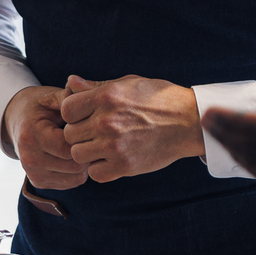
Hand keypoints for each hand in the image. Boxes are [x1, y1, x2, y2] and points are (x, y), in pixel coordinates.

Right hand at [3, 85, 85, 189]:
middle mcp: (30, 159)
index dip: (86, 139)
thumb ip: (69, 97)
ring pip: (76, 178)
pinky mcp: (38, 182)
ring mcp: (33, 173)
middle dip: (87, 152)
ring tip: (82, 145)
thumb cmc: (38, 106)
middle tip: (92, 138)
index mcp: (32, 136)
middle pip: (75, 166)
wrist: (16, 120)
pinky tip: (74, 155)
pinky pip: (71, 182)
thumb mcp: (51, 97)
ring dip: (84, 163)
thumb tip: (89, 92)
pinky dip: (77, 171)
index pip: (69, 148)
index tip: (91, 128)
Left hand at [59, 75, 203, 182]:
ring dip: (87, 152)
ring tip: (102, 146)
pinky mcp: (124, 165)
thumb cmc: (159, 99)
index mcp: (106, 97)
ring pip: (78, 155)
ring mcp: (115, 145)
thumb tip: (70, 81)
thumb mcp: (128, 83)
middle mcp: (107, 121)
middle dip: (79, 133)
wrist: (188, 122)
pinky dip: (100, 168)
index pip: (67, 109)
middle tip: (95, 132)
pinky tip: (111, 158)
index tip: (85, 116)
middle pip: (69, 134)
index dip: (73, 114)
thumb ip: (97, 86)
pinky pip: (94, 173)